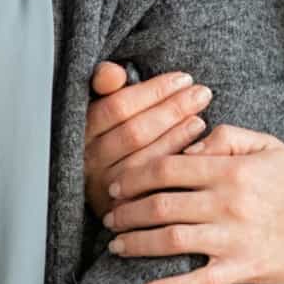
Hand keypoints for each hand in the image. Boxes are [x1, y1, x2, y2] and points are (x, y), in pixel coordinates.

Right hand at [85, 62, 213, 219]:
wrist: (111, 188)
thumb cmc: (113, 134)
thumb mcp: (104, 105)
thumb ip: (104, 83)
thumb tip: (114, 73)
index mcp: (82, 130)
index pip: (117, 107)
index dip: (153, 91)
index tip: (182, 79)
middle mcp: (89, 161)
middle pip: (134, 132)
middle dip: (172, 109)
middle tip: (201, 93)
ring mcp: (104, 188)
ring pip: (145, 159)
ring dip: (177, 135)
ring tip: (200, 117)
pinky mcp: (121, 210)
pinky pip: (153, 185)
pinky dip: (176, 162)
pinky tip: (196, 146)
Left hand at [103, 124, 283, 283]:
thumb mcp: (267, 145)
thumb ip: (226, 137)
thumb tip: (187, 148)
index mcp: (230, 170)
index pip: (167, 168)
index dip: (135, 175)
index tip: (118, 183)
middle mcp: (226, 203)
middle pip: (160, 204)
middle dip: (126, 211)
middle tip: (108, 216)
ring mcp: (232, 239)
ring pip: (171, 240)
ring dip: (137, 243)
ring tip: (117, 245)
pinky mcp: (241, 269)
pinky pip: (198, 282)